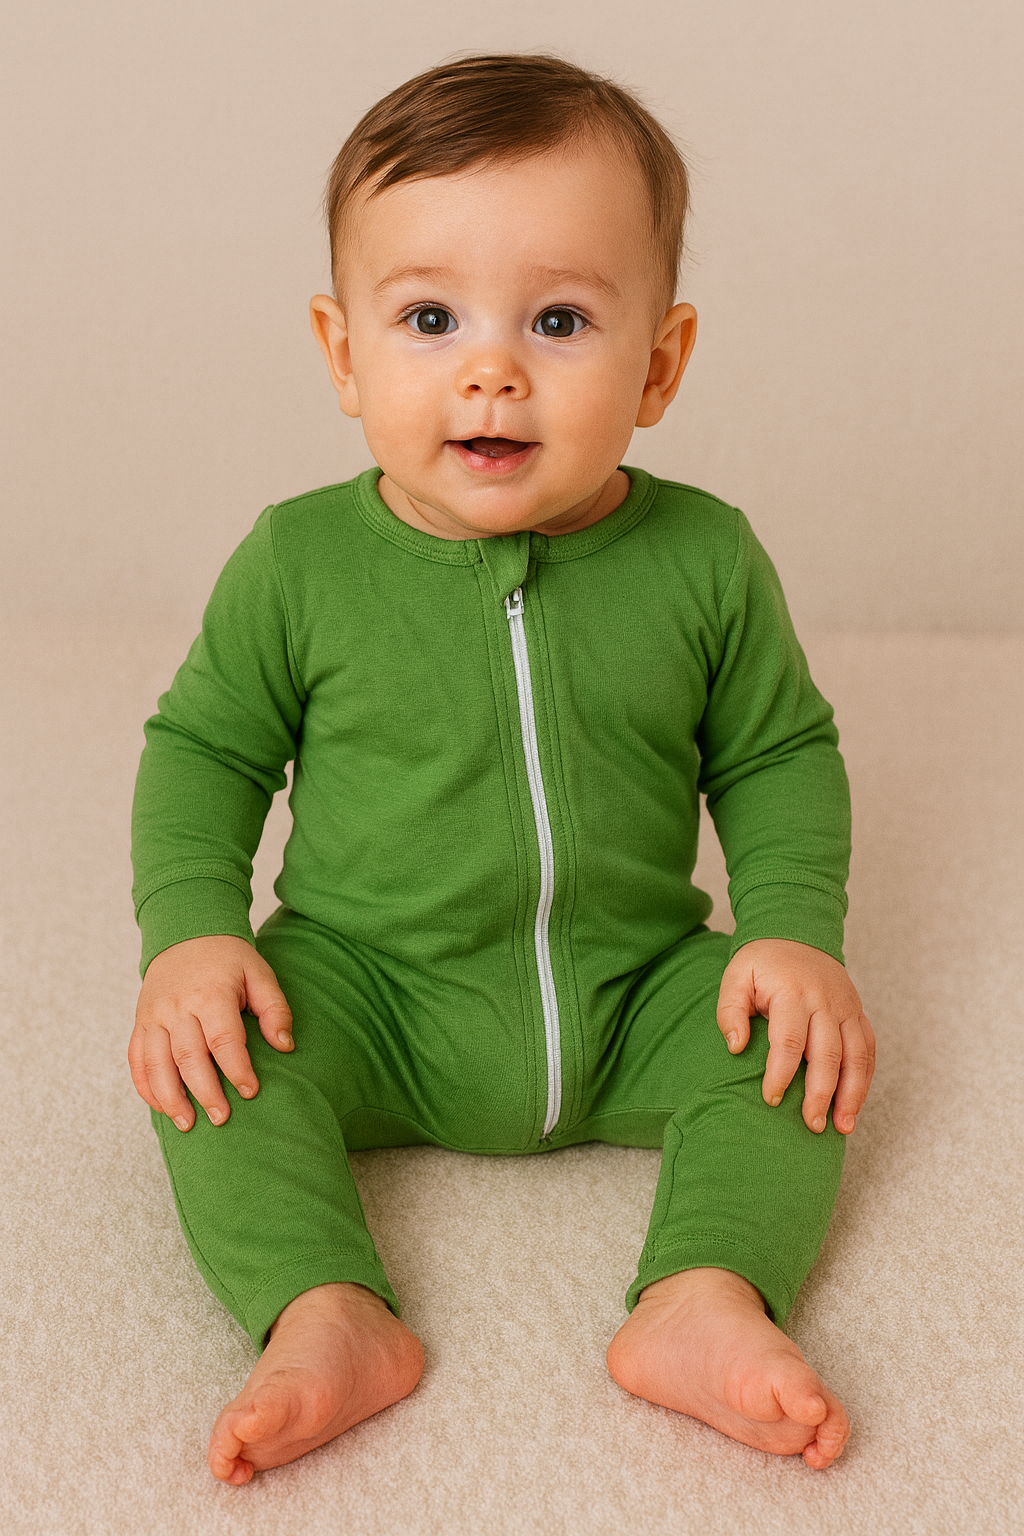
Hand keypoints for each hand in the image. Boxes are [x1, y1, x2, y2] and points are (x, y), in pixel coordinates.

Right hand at [128, 935, 293, 1131]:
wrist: (186, 933)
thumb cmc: (228, 959)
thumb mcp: (259, 974)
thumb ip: (274, 1009)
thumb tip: (285, 1045)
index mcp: (210, 994)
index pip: (223, 1039)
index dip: (237, 1069)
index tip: (250, 1091)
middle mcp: (177, 1007)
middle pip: (188, 1057)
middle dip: (205, 1092)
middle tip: (221, 1118)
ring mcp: (154, 1015)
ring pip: (156, 1063)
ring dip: (171, 1097)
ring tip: (187, 1124)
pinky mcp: (141, 1022)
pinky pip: (136, 1058)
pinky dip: (145, 1085)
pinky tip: (160, 1106)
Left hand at [716, 938, 874, 1134]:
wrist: (797, 931)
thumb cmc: (762, 961)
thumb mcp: (736, 976)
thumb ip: (730, 1011)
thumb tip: (736, 1048)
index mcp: (793, 993)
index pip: (789, 1041)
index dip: (781, 1074)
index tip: (771, 1100)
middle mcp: (825, 1002)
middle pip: (827, 1055)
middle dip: (820, 1094)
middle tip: (812, 1125)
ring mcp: (846, 1007)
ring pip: (856, 1056)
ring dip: (852, 1094)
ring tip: (843, 1127)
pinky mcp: (857, 1013)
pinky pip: (868, 1049)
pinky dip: (865, 1079)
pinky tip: (855, 1105)